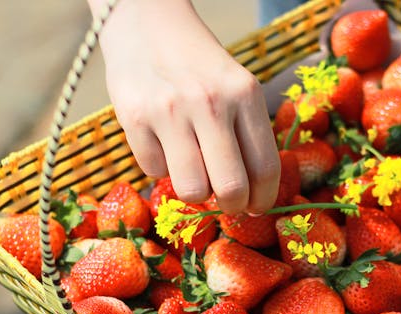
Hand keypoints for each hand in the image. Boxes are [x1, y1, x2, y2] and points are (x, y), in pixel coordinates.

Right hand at [89, 0, 279, 213]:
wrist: (146, 21)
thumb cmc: (199, 67)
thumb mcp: (236, 88)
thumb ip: (246, 134)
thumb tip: (253, 197)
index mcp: (245, 95)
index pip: (265, 168)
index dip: (263, 199)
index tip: (256, 206)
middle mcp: (211, 102)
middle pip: (231, 188)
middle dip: (232, 206)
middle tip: (226, 201)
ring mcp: (170, 111)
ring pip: (192, 190)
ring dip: (195, 191)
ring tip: (193, 170)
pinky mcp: (135, 118)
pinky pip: (154, 171)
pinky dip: (160, 166)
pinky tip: (162, 142)